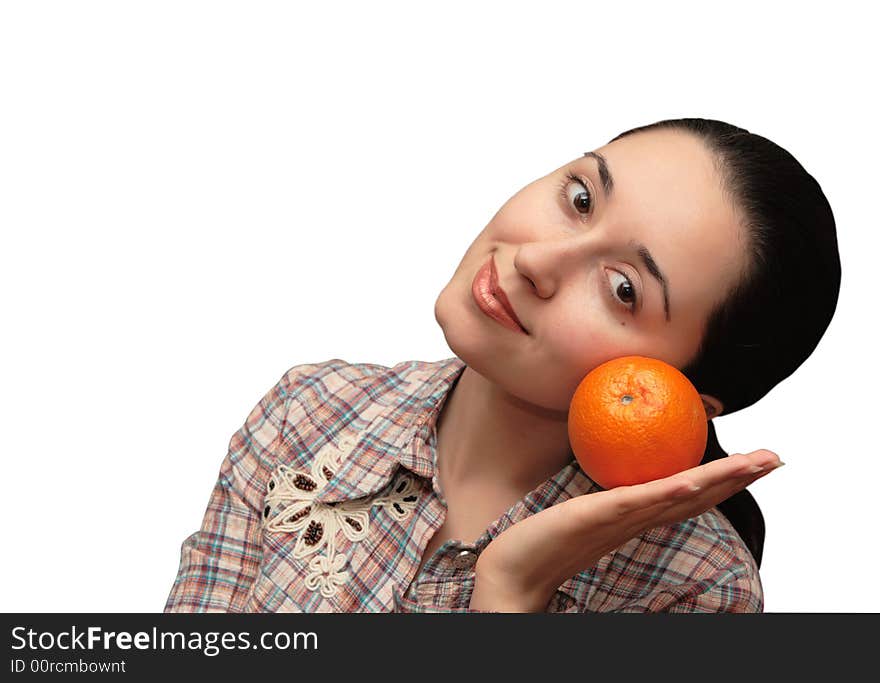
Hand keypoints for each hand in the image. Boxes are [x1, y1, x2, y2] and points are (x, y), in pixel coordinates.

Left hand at [470, 449, 783, 611]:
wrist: (514, 570)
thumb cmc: (546, 540)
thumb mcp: (584, 508)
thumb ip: (606, 492)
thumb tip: (616, 463)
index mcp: (638, 518)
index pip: (689, 495)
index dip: (724, 480)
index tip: (754, 463)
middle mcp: (639, 520)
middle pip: (699, 496)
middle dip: (739, 477)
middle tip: (775, 458)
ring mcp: (622, 519)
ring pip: (681, 496)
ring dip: (722, 479)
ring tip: (757, 462)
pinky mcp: (599, 516)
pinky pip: (639, 501)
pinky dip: (670, 490)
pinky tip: (694, 478)